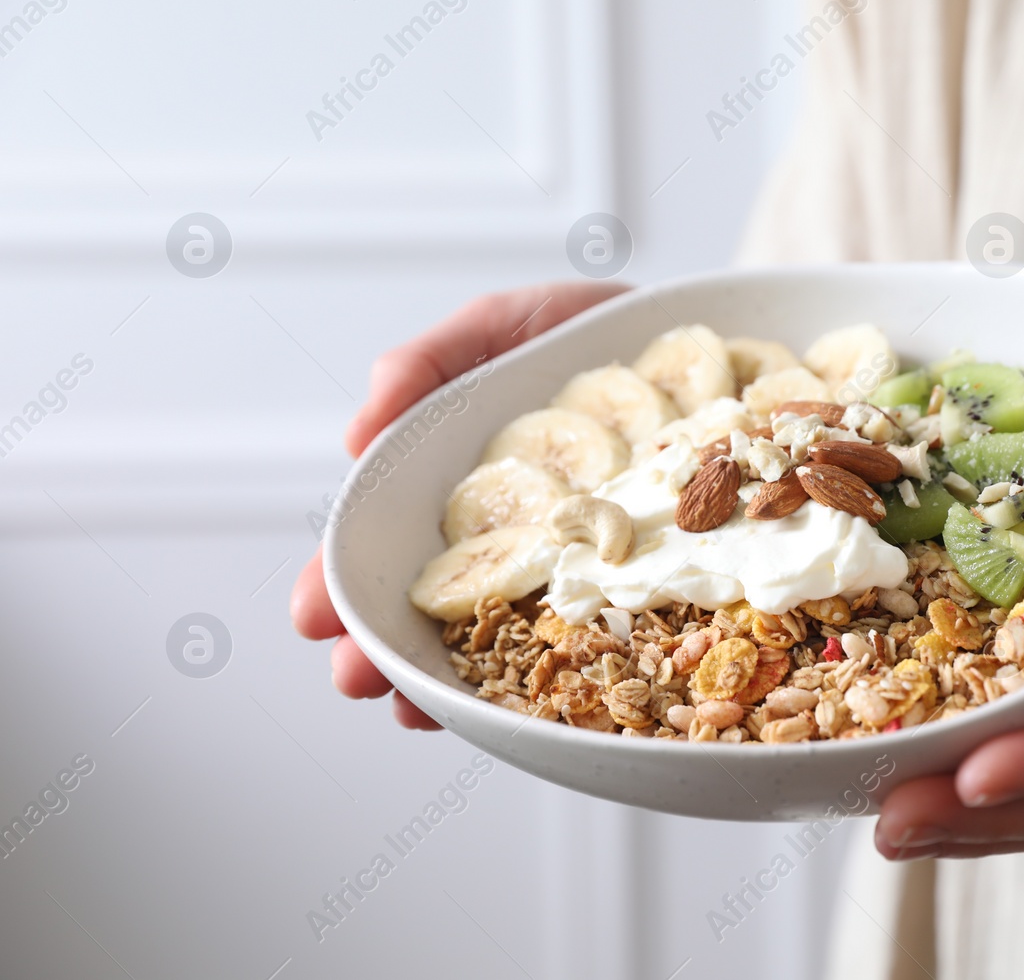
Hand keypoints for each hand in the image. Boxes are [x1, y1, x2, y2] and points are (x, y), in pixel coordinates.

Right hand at [289, 282, 626, 728]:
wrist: (698, 337)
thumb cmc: (586, 329)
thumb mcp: (499, 324)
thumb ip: (430, 363)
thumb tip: (359, 434)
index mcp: (467, 489)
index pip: (389, 549)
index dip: (342, 587)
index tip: (315, 618)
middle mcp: (513, 538)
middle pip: (436, 606)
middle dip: (388, 650)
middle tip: (357, 679)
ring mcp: (575, 566)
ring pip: (507, 639)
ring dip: (455, 678)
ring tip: (418, 708)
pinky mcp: (640, 579)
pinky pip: (602, 636)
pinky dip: (568, 675)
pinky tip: (538, 706)